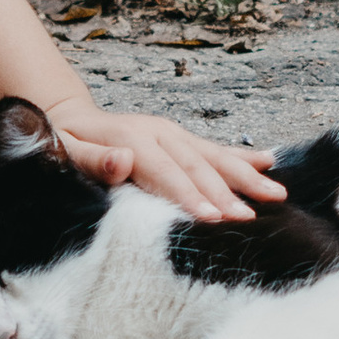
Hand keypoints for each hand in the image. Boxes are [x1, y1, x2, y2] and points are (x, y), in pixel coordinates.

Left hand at [36, 96, 285, 222]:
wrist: (65, 119)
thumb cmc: (62, 145)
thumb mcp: (62, 152)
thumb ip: (93, 160)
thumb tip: (123, 161)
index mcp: (131, 139)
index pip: (165, 171)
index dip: (188, 194)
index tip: (211, 217)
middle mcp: (158, 133)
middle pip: (196, 166)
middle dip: (224, 193)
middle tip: (248, 219)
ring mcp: (172, 134)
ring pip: (213, 156)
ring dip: (245, 176)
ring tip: (276, 195)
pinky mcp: (179, 139)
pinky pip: (214, 149)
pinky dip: (243, 157)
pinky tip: (269, 163)